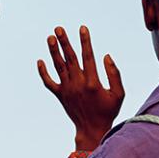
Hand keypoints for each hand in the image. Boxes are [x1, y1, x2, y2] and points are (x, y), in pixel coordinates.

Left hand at [38, 26, 124, 148]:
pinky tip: (40, 60)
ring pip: (58, 67)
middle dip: (64, 42)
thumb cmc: (108, 111)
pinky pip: (49, 82)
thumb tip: (106, 56)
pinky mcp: (60, 95)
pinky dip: (43, 72)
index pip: (88, 57)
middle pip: (70, 58)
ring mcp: (67, 90)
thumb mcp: (119, 94)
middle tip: (58, 28)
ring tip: (50, 37)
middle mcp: (78, 84)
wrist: (92, 129)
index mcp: (93, 83)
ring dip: (53, 51)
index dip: (85, 41)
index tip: (82, 28)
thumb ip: (114, 74)